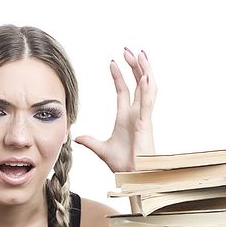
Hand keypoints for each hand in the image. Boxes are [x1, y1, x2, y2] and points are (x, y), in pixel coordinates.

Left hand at [74, 47, 155, 171]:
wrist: (133, 176)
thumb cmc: (124, 165)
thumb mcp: (102, 150)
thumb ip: (91, 142)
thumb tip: (77, 138)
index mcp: (126, 117)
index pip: (124, 91)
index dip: (119, 76)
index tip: (112, 62)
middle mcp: (136, 114)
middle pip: (138, 83)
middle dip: (134, 66)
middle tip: (128, 50)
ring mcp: (143, 117)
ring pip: (147, 88)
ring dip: (144, 70)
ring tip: (140, 54)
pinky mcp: (146, 124)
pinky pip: (148, 103)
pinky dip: (147, 89)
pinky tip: (145, 76)